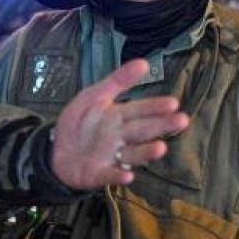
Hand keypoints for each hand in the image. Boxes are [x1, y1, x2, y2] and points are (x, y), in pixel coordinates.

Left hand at [51, 59, 189, 189]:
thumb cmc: (81, 122)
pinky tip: (128, 176)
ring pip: (132, 154)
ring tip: (161, 148)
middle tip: (182, 120)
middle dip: (161, 126)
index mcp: (118, 117)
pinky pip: (110, 175)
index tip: (173, 103)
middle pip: (142, 130)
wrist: (56, 149)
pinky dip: (118, 176)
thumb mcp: (94, 96)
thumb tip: (144, 62)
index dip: (154, 106)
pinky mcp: (100, 174)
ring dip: (146, 152)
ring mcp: (112, 156)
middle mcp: (120, 137)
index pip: (139, 110)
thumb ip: (118, 81)